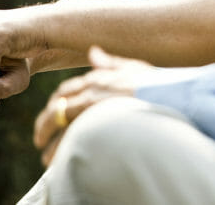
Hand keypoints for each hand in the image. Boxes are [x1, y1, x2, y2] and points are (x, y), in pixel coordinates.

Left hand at [34, 47, 152, 165]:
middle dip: (45, 123)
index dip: (57, 102)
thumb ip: (111, 62)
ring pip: (60, 122)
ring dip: (49, 140)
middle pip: (58, 105)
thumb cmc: (158, 83)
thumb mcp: (134, 67)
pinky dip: (60, 150)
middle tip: (40, 137)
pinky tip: (57, 162)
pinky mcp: (97, 121)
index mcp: (99, 77)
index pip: (68, 89)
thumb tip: (93, 51)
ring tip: (46, 156)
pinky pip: (71, 138)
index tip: (53, 114)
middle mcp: (92, 88)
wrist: (173, 96)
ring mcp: (93, 105)